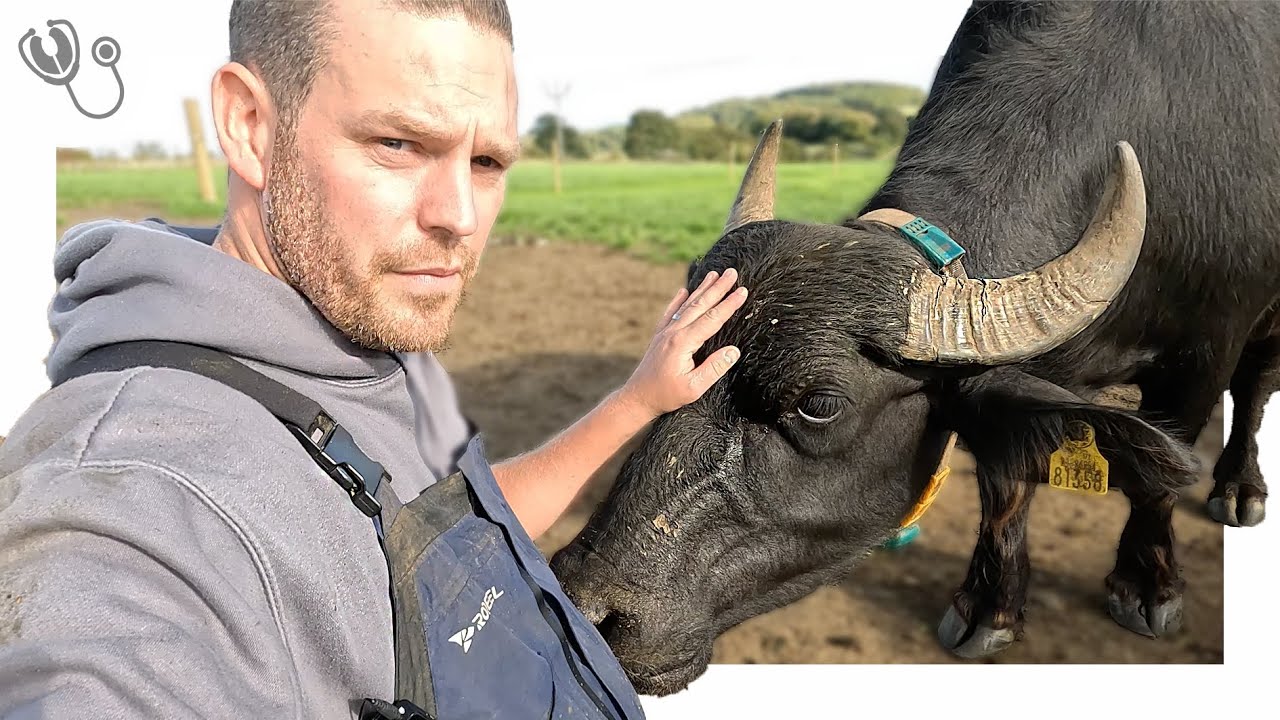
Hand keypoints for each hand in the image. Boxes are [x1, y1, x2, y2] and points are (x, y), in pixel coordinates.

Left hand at [616, 268, 748, 421]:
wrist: (637, 398)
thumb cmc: (666, 395)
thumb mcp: (694, 388)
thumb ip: (714, 368)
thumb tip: (734, 351)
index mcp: (683, 342)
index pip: (712, 319)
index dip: (729, 304)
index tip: (742, 291)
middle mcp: (673, 332)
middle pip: (700, 305)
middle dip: (718, 288)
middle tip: (732, 272)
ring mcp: (664, 332)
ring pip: (686, 305)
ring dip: (701, 289)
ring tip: (714, 273)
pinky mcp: (659, 336)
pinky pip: (670, 313)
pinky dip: (678, 300)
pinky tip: (683, 291)